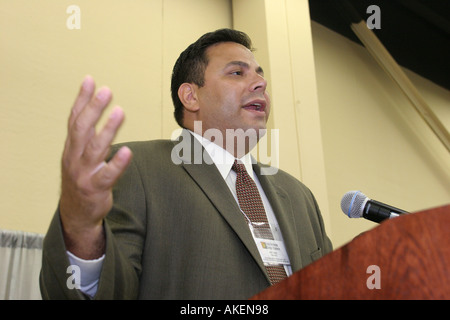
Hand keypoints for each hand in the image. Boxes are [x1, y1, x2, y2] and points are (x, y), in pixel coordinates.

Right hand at [59, 76, 131, 258]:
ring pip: (95, 149)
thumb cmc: (82, 178)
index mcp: (71, 148)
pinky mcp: (96, 188)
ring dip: (107, 130)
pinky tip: (127, 151)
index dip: (82, 100)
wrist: (76, 213)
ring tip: (120, 112)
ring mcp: (84, 173)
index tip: (90, 80)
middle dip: (93, 109)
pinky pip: (108, 175)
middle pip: (82, 129)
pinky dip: (117, 163)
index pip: (74, 119)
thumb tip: (93, 108)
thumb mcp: (78, 155)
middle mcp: (74, 158)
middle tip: (106, 91)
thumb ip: (86, 135)